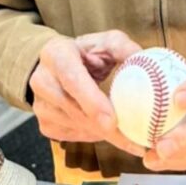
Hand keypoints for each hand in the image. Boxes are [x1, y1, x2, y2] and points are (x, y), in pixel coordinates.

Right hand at [30, 30, 146, 155]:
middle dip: (106, 129)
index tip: (112, 121)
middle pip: (75, 111)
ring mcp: (40, 106)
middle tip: (135, 142)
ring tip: (127, 131)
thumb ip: (123, 47)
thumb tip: (145, 59)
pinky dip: (94, 135)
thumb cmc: (84, 52)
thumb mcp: (104, 42)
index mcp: (56, 55)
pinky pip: (74, 136)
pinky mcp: (45, 124)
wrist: (53, 65)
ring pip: (76, 127)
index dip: (91, 101)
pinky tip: (105, 127)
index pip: (71, 79)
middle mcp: (43, 81)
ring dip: (103, 133)